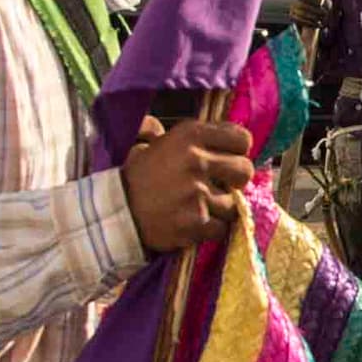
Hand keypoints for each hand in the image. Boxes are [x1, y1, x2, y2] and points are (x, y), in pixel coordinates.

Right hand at [123, 114, 252, 252]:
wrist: (116, 210)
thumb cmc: (139, 175)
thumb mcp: (157, 141)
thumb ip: (187, 134)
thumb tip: (217, 132)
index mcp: (190, 135)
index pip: (242, 139)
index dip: (238, 151)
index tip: (228, 158)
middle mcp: (196, 161)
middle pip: (245, 170)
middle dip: (236, 180)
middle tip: (222, 185)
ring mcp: (198, 194)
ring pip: (235, 204)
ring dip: (222, 208)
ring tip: (203, 207)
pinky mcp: (196, 222)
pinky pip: (222, 228)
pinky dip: (211, 229)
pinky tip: (196, 223)